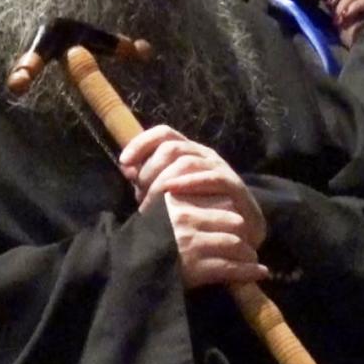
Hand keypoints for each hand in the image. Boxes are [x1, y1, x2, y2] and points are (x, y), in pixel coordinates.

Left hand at [119, 125, 267, 288]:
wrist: (239, 230)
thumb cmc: (200, 210)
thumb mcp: (170, 192)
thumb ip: (150, 180)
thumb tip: (127, 169)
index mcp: (187, 152)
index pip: (163, 134)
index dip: (141, 143)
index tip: (124, 162)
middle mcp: (202, 154)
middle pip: (171, 148)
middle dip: (150, 170)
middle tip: (140, 196)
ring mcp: (218, 168)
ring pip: (186, 162)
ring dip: (163, 182)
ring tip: (152, 204)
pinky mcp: (232, 184)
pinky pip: (211, 177)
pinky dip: (189, 183)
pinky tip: (173, 193)